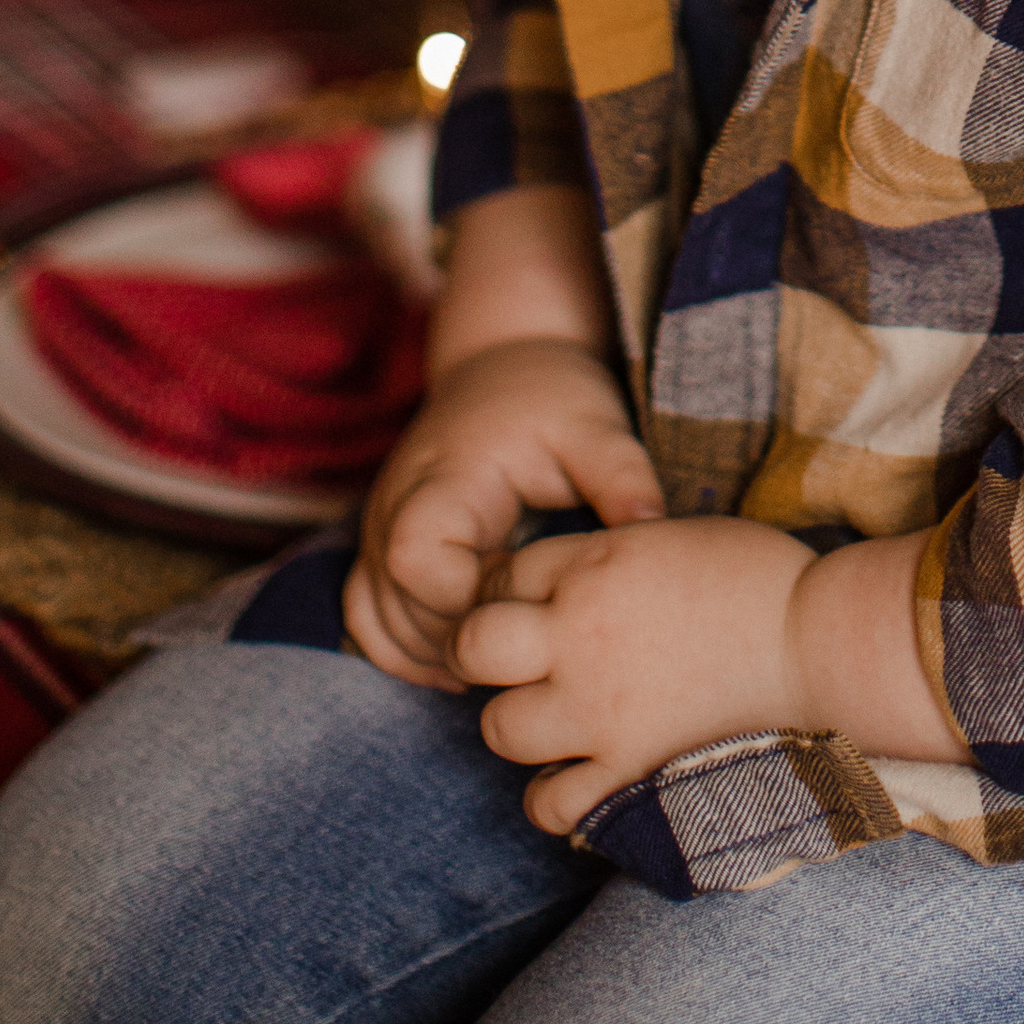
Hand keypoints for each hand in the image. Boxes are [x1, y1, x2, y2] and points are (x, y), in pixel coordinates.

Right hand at [342, 338, 663, 687]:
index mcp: (444, 478)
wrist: (503, 366)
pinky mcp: (382, 552)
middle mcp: (395, 508)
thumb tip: (654, 530)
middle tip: (530, 640)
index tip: (528, 604)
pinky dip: (406, 653)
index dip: (468, 603)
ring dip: (436, 655)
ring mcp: (379, 533)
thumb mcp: (595, 426)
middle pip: (398, 606)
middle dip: (463, 640)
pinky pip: (368, 623)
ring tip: (507, 651)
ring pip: (378, 625)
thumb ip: (622, 476)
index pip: (417, 561)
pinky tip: (467, 657)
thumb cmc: (551, 399)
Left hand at [452, 515, 813, 829]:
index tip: (534, 608)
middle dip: (483, 653)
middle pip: (474, 648)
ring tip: (557, 720)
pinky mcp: (625, 770)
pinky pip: (549, 803)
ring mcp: (597, 710)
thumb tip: (570, 580)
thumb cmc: (758, 575)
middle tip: (520, 663)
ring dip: (522, 723)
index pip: (504, 576)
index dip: (511, 592)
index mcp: (595, 563)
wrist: (819, 642)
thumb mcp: (670, 533)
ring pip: (500, 729)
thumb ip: (609, 555)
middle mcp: (579, 635)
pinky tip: (581, 776)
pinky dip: (555, 796)